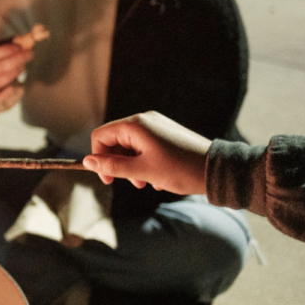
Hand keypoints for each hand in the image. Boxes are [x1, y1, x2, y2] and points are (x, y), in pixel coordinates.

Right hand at [83, 111, 211, 194]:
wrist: (217, 169)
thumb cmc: (180, 169)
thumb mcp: (142, 171)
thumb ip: (112, 166)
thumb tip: (87, 162)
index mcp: (135, 126)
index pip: (101, 136)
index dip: (98, 158)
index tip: (108, 180)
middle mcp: (144, 121)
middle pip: (115, 141)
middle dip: (119, 164)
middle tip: (134, 183)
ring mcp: (156, 127)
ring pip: (130, 147)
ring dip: (132, 167)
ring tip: (147, 182)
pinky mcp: (166, 135)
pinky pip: (144, 148)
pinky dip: (145, 163)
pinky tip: (158, 177)